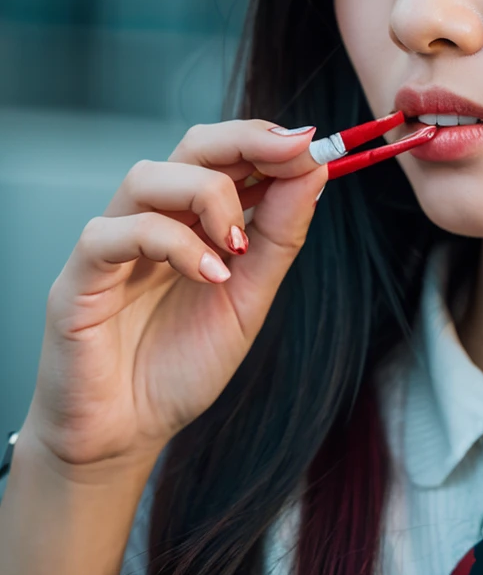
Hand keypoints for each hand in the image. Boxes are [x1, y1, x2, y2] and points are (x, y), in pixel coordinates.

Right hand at [22, 120, 327, 476]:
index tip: (312, 143)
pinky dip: (171, 244)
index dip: (266, 140)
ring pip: (148, 177)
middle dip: (245, 140)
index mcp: (193, 220)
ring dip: (209, 196)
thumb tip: (313, 171)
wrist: (128, 434)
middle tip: (291, 152)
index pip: (225, 155)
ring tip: (239, 244)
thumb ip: (279, 235)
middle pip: (189, 148)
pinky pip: (112, 235)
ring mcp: (112, 246)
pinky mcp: (77, 281)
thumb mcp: (251, 296)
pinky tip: (210, 275)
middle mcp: (152, 220)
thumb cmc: (183, 363)